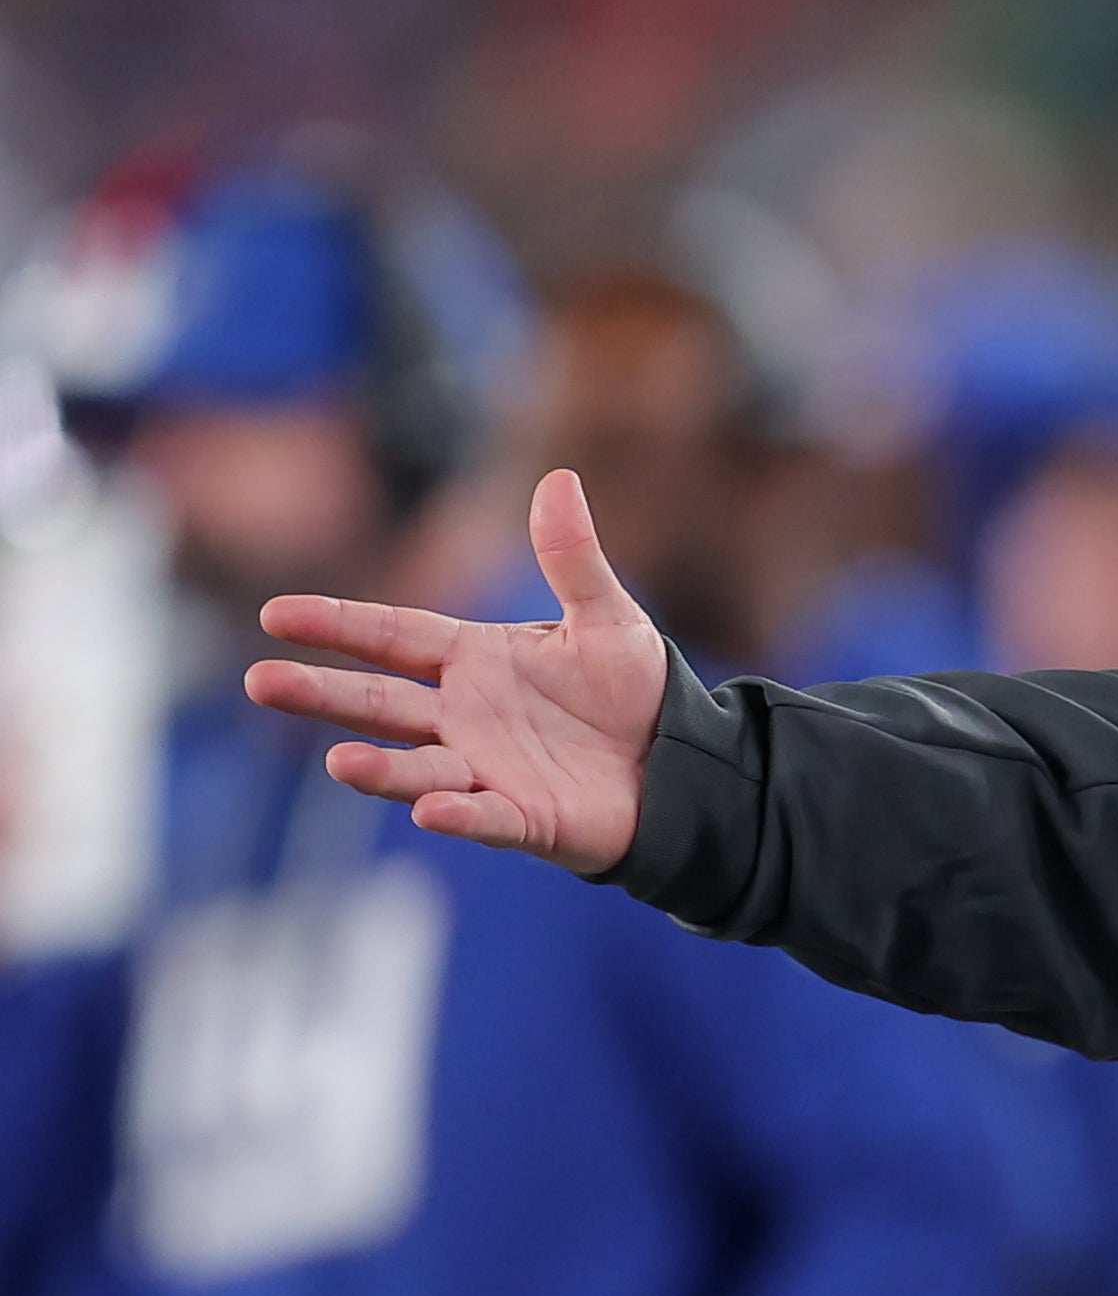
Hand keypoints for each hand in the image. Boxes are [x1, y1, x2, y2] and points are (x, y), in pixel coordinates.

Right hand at [244, 470, 664, 874]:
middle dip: (322, 693)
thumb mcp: (607, 617)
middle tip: (260, 681)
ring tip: (339, 762)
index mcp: (474, 659)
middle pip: (379, 703)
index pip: (393, 635)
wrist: (680, 760)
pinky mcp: (524, 817)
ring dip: (379, 768)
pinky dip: (459, 815)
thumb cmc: (633, 689)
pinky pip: (485, 817)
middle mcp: (464, 715)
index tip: (275, 613)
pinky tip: (433, 810)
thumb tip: (558, 478)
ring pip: (416, 766)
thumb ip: (572, 557)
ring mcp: (486, 768)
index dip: (337, 624)